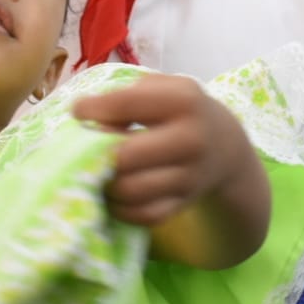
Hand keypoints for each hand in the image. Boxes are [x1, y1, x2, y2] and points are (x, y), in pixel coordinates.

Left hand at [73, 75, 269, 268]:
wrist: (224, 146)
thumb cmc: (180, 111)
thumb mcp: (163, 89)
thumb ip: (126, 97)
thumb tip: (91, 124)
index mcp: (184, 101)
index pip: (124, 104)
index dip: (92, 109)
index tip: (79, 111)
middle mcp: (191, 139)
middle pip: (125, 155)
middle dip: (97, 154)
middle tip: (88, 149)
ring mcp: (190, 176)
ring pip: (131, 190)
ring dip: (105, 183)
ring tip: (98, 172)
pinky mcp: (184, 203)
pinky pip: (143, 214)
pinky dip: (121, 208)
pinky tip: (114, 192)